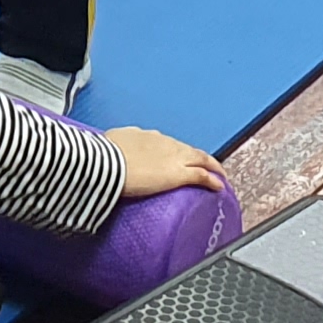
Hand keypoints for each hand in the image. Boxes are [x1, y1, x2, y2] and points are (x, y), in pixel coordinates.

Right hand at [109, 129, 226, 201]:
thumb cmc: (103, 155)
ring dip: (211, 166)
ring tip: (218, 174)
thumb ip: (113, 149)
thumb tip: (106, 156)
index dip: (175, 150)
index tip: (176, 157)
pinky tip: (219, 186)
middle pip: (187, 148)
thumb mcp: (107, 146)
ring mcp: (173, 157)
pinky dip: (212, 180)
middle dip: (197, 157)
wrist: (108, 163)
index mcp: (145, 136)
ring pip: (200, 158)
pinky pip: (202, 176)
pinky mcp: (178, 174)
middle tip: (205, 165)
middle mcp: (163, 143)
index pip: (165, 142)